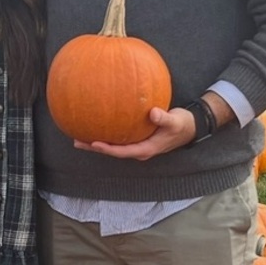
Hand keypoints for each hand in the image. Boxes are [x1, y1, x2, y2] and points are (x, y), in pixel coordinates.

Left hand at [73, 106, 195, 159]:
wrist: (189, 127)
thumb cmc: (182, 124)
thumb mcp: (175, 121)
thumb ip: (164, 117)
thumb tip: (153, 112)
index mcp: (146, 150)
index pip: (122, 152)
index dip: (107, 149)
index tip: (94, 143)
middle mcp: (138, 151)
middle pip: (113, 152)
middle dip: (95, 147)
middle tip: (77, 142)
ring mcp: (137, 146)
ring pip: (114, 147)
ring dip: (96, 143)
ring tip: (79, 137)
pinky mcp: (136, 140)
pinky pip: (119, 139)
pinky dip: (107, 134)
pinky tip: (97, 125)